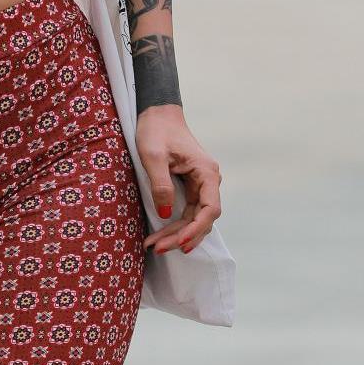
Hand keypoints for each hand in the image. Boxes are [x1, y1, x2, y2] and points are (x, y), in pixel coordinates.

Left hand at [136, 106, 221, 255]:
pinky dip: (176, 227)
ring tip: (155, 247)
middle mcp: (208, 181)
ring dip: (178, 235)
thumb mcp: (153, 156)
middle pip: (202, 219)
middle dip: (181, 236)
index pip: (210, 209)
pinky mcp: (190, 189)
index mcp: (206, 172)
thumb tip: (166, 214)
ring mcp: (201, 186)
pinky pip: (188, 214)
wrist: (158, 116)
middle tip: (157, 248)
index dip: (197, 229)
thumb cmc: (156, 131)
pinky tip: (161, 237)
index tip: (181, 242)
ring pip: (195, 219)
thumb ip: (161, 185)